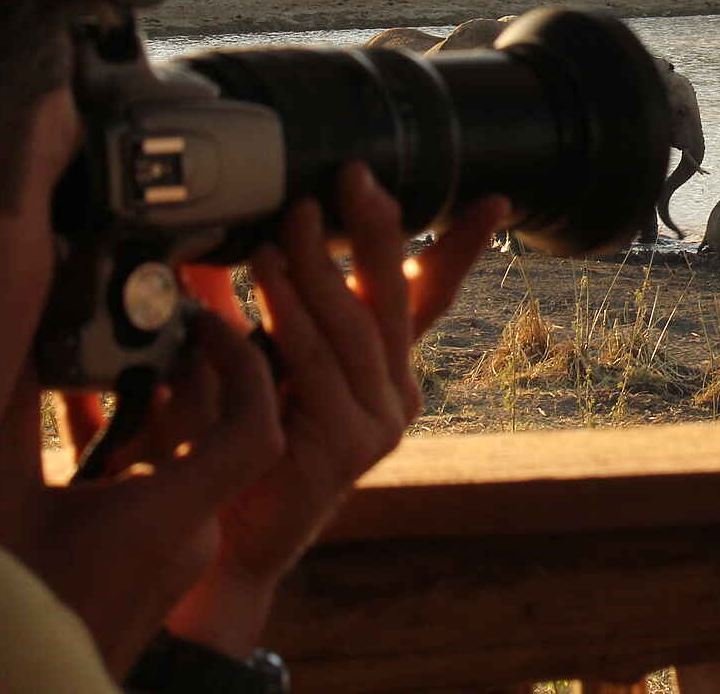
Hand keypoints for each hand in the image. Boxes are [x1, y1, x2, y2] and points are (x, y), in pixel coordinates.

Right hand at [0, 313, 282, 673]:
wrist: (11, 689)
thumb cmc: (6, 606)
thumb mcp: (0, 499)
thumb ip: (16, 415)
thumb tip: (29, 342)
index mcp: (175, 516)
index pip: (255, 429)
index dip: (246, 366)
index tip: (211, 321)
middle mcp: (196, 537)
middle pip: (219, 433)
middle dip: (191, 373)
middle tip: (153, 323)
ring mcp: (183, 558)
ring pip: (192, 463)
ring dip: (160, 412)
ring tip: (116, 364)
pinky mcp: (162, 571)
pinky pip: (170, 493)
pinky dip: (145, 453)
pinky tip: (96, 425)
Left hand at [156, 165, 506, 654]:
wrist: (228, 544)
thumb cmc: (242, 451)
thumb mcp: (259, 363)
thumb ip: (254, 309)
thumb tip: (225, 237)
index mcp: (385, 372)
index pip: (428, 297)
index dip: (460, 248)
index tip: (494, 200)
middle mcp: (395, 395)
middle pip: (393, 296)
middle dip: (378, 229)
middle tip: (355, 175)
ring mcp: (379, 422)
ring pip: (350, 325)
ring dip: (317, 264)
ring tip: (290, 218)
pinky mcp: (350, 445)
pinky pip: (315, 362)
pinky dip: (284, 313)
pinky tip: (258, 278)